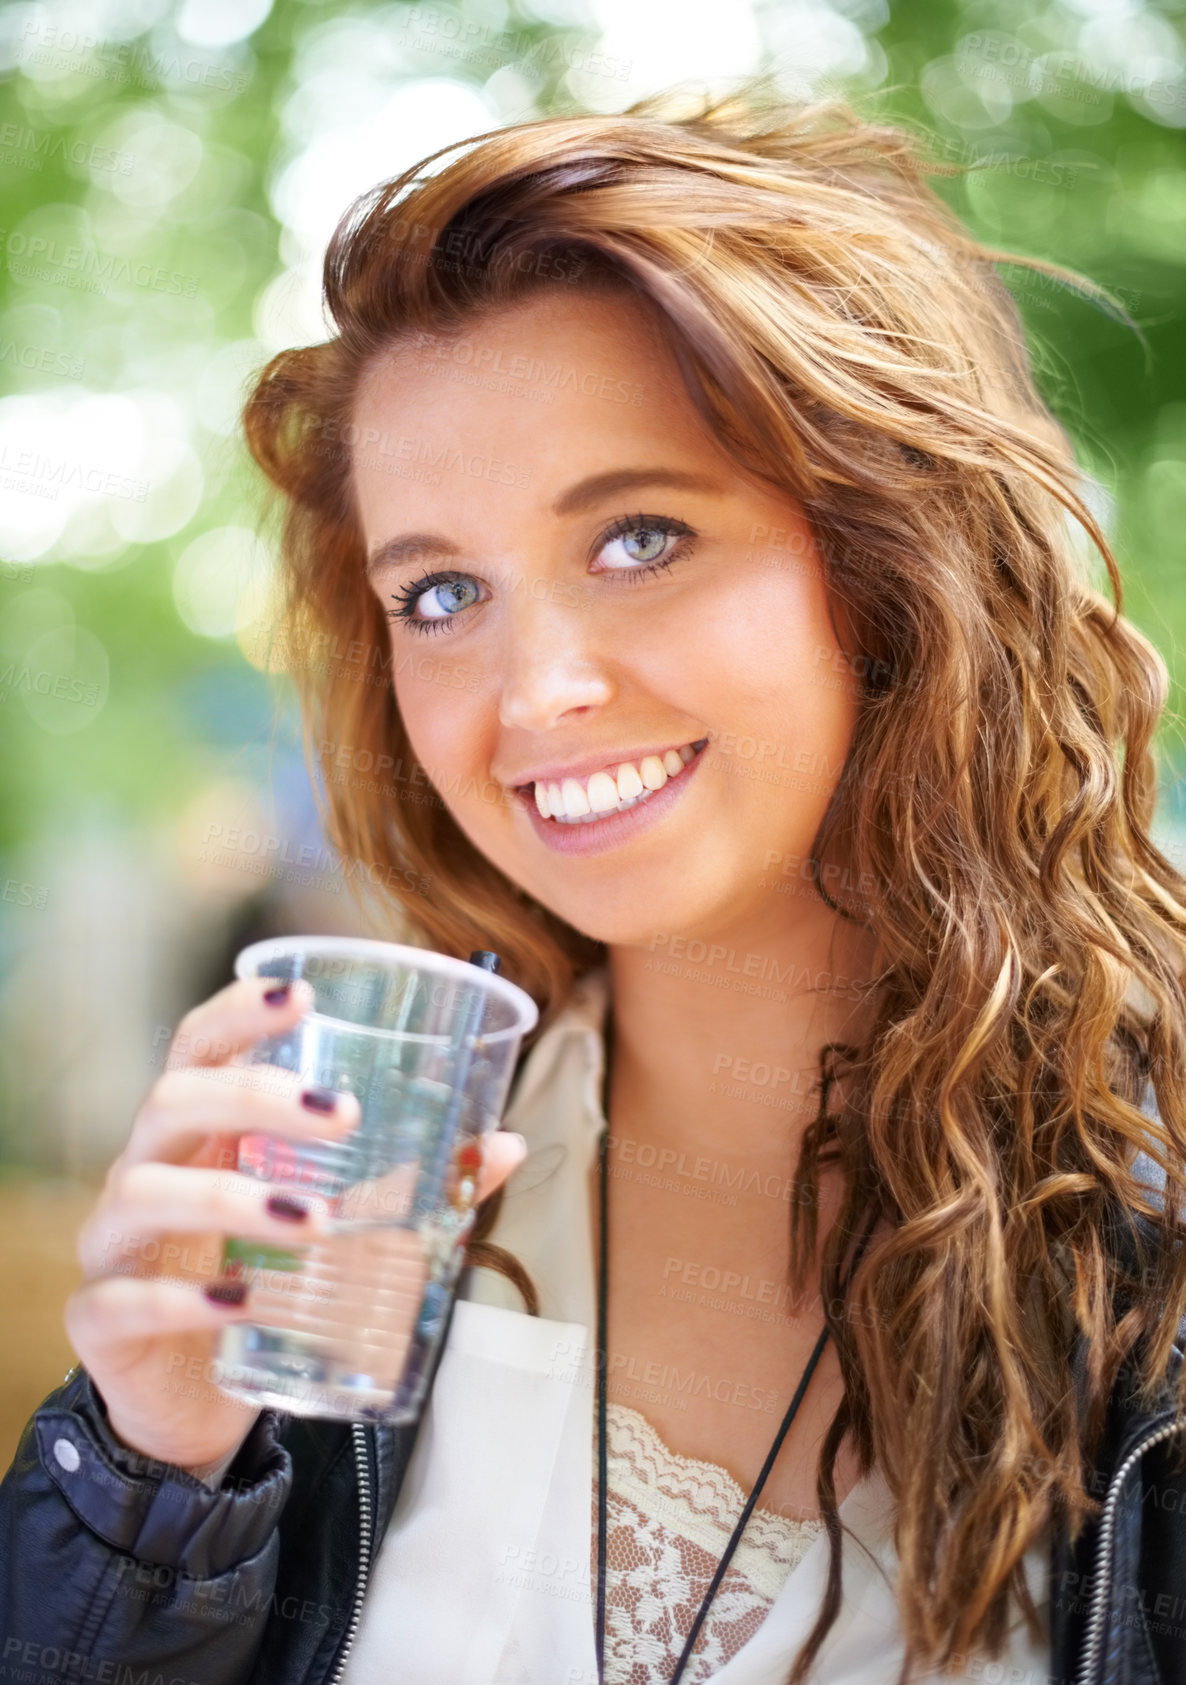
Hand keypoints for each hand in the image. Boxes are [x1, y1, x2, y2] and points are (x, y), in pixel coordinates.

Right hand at [65, 975, 527, 1474]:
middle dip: (253, 1095)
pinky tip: (237, 1303)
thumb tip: (508, 1145)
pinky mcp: (100, 1324)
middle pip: (171, 1100)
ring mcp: (115, 1246)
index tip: (300, 996)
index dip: (238, 1012)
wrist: (193, 1401)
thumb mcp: (338, 1225)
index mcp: (202, 1134)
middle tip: (343, 1115)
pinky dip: (179, 1300)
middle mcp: (148, 1172)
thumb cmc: (262, 1280)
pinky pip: (120, 1300)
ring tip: (315, 1222)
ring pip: (142, 1193)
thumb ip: (413, 1183)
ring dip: (229, 1199)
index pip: (200, 1046)